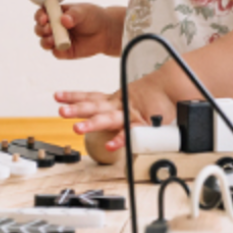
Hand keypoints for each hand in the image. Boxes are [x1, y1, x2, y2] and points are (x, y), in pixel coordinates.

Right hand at [35, 3, 121, 59]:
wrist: (105, 31)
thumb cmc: (93, 17)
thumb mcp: (84, 12)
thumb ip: (73, 15)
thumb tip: (64, 20)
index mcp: (56, 13)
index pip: (42, 13)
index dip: (40, 15)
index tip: (44, 18)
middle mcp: (54, 26)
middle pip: (39, 28)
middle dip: (40, 29)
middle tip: (48, 28)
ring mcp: (57, 39)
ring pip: (44, 41)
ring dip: (44, 40)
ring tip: (51, 39)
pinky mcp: (63, 51)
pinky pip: (55, 52)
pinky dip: (55, 50)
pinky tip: (58, 46)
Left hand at [56, 73, 178, 150]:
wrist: (175, 86)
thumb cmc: (156, 96)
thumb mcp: (132, 99)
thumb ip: (118, 107)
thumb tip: (102, 113)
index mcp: (116, 99)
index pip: (91, 96)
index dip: (74, 96)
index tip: (58, 96)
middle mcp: (120, 105)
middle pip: (95, 106)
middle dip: (77, 109)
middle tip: (61, 111)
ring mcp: (131, 114)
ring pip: (109, 118)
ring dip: (92, 123)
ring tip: (77, 128)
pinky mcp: (144, 123)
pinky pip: (131, 133)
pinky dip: (121, 139)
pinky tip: (111, 146)